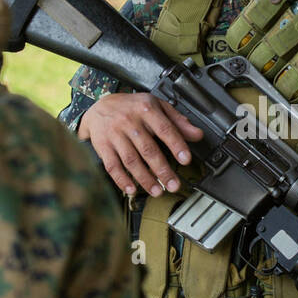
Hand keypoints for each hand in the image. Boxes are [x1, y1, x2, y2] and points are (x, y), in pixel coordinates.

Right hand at [77, 92, 203, 196]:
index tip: (186, 160)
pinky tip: (131, 189)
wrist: (99, 106)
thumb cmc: (132, 107)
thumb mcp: (157, 106)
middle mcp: (129, 121)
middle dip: (162, 170)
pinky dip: (122, 179)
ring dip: (145, 179)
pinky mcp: (103, 146)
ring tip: (157, 191)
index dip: (176, 145)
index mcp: (146, 109)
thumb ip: (177, 121)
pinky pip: (112, 165)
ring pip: (131, 160)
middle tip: (173, 185)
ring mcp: (115, 134)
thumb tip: (197, 135)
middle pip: (148, 149)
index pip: (165, 129)